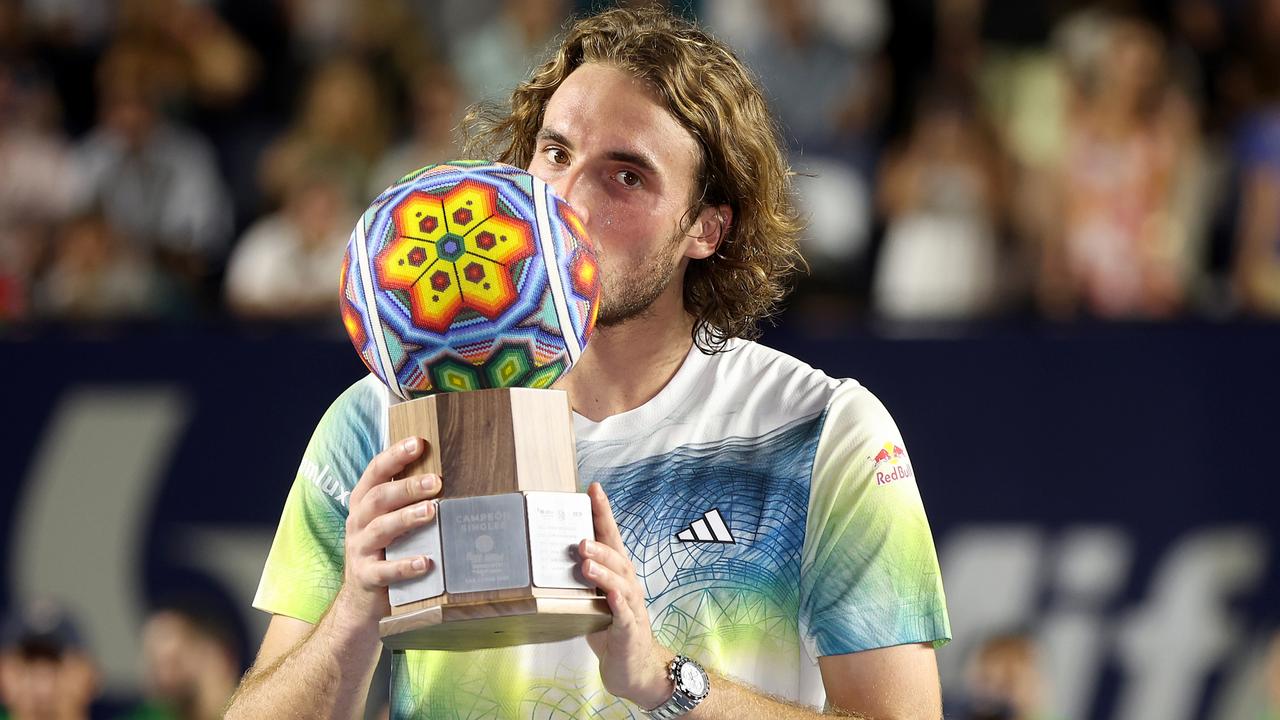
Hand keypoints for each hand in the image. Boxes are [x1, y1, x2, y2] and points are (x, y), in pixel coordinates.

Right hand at [338, 436, 441, 625]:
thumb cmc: (385, 551)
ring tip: (432, 511)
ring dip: (407, 518)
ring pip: (381, 529)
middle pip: (379, 498)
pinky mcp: (366, 577)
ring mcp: (360, 550)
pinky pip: (385, 570)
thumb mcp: (388, 522)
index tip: (418, 442)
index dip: (394, 456)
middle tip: (437, 481)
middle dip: (408, 487)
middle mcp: (358, 522)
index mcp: (364, 504)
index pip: (375, 472)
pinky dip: (405, 565)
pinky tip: (426, 562)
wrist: (361, 601)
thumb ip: (406, 501)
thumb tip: (445, 475)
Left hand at [579, 482, 673, 708]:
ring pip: (621, 583)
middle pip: (617, 557)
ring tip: (586, 562)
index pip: (611, 538)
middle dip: (600, 542)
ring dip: (604, 570)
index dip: (603, 513)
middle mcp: (628, 586)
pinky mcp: (630, 631)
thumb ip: (576, 583)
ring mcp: (632, 608)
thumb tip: (544, 561)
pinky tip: (609, 596)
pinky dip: (617, 603)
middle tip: (579, 537)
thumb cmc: (612, 633)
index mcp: (617, 576)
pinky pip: (624, 614)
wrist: (637, 671)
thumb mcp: (591, 604)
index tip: (593, 488)